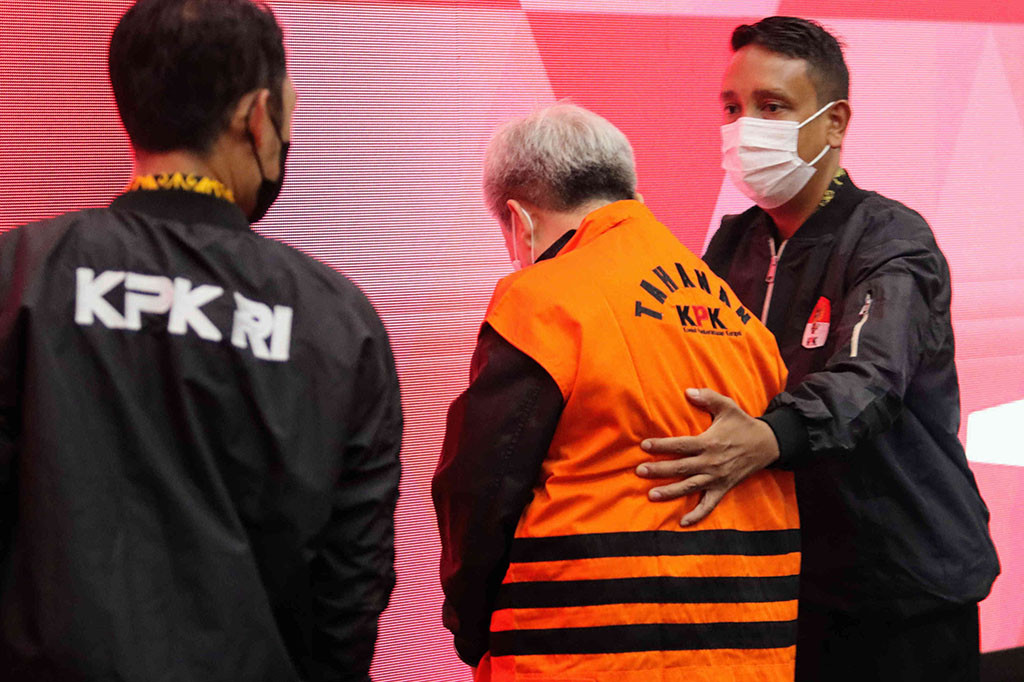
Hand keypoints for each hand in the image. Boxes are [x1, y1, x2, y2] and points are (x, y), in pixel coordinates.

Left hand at [636, 388, 779, 525]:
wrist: (767, 445)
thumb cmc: (743, 424)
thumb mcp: (728, 407)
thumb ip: (708, 398)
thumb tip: (688, 391)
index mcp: (709, 443)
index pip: (681, 445)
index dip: (662, 446)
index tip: (644, 446)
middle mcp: (711, 462)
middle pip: (681, 468)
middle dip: (659, 470)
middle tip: (639, 471)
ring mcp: (716, 478)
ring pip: (690, 487)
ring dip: (670, 492)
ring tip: (651, 495)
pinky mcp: (723, 488)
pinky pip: (709, 505)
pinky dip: (697, 514)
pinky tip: (683, 522)